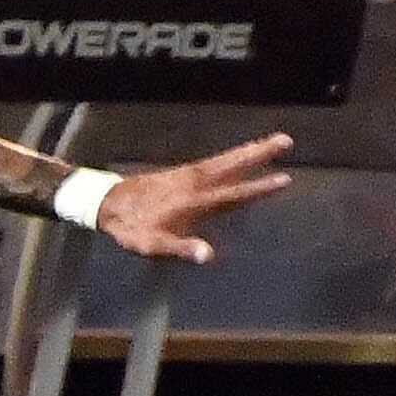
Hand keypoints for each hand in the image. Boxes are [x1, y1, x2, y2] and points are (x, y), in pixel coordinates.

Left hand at [97, 134, 292, 264]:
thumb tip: (208, 255)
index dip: (258, 188)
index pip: (232, 194)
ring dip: (250, 149)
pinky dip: (232, 155)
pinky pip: (215, 161)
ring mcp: (189, 174)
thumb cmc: (132, 228)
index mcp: (192, 201)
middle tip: (286, 141)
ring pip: (225, 159)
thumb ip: (181, 248)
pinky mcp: (183, 171)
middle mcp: (194, 183)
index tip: (284, 179)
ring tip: (276, 140)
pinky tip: (243, 154)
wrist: (108, 204)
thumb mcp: (152, 244)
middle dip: (259, 154)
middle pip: (232, 165)